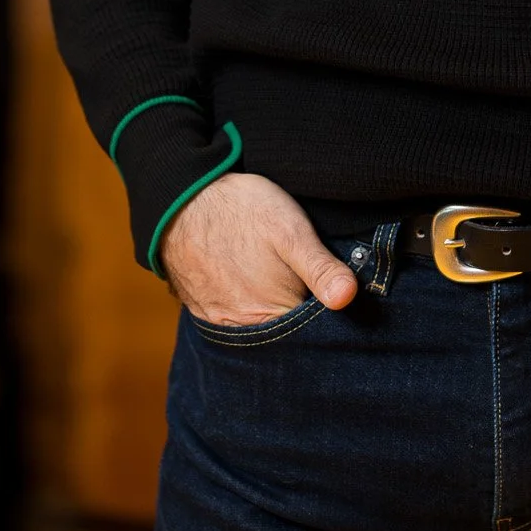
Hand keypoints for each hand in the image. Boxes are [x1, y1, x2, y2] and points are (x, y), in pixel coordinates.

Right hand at [160, 172, 358, 326]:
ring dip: (269, 308)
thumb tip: (348, 297)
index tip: (327, 289)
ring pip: (257, 324)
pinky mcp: (202, 308)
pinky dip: (244, 303)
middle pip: (282, 330)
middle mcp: (242, 327)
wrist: (182, 198)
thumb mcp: (291, 231)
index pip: (310, 332)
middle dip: (296, 310)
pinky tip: (249, 278)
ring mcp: (218, 320)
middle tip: (297, 275)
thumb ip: (321, 268)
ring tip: (271, 274)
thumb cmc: (241, 211)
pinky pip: (231, 316)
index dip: (324, 311)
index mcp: (271, 313)